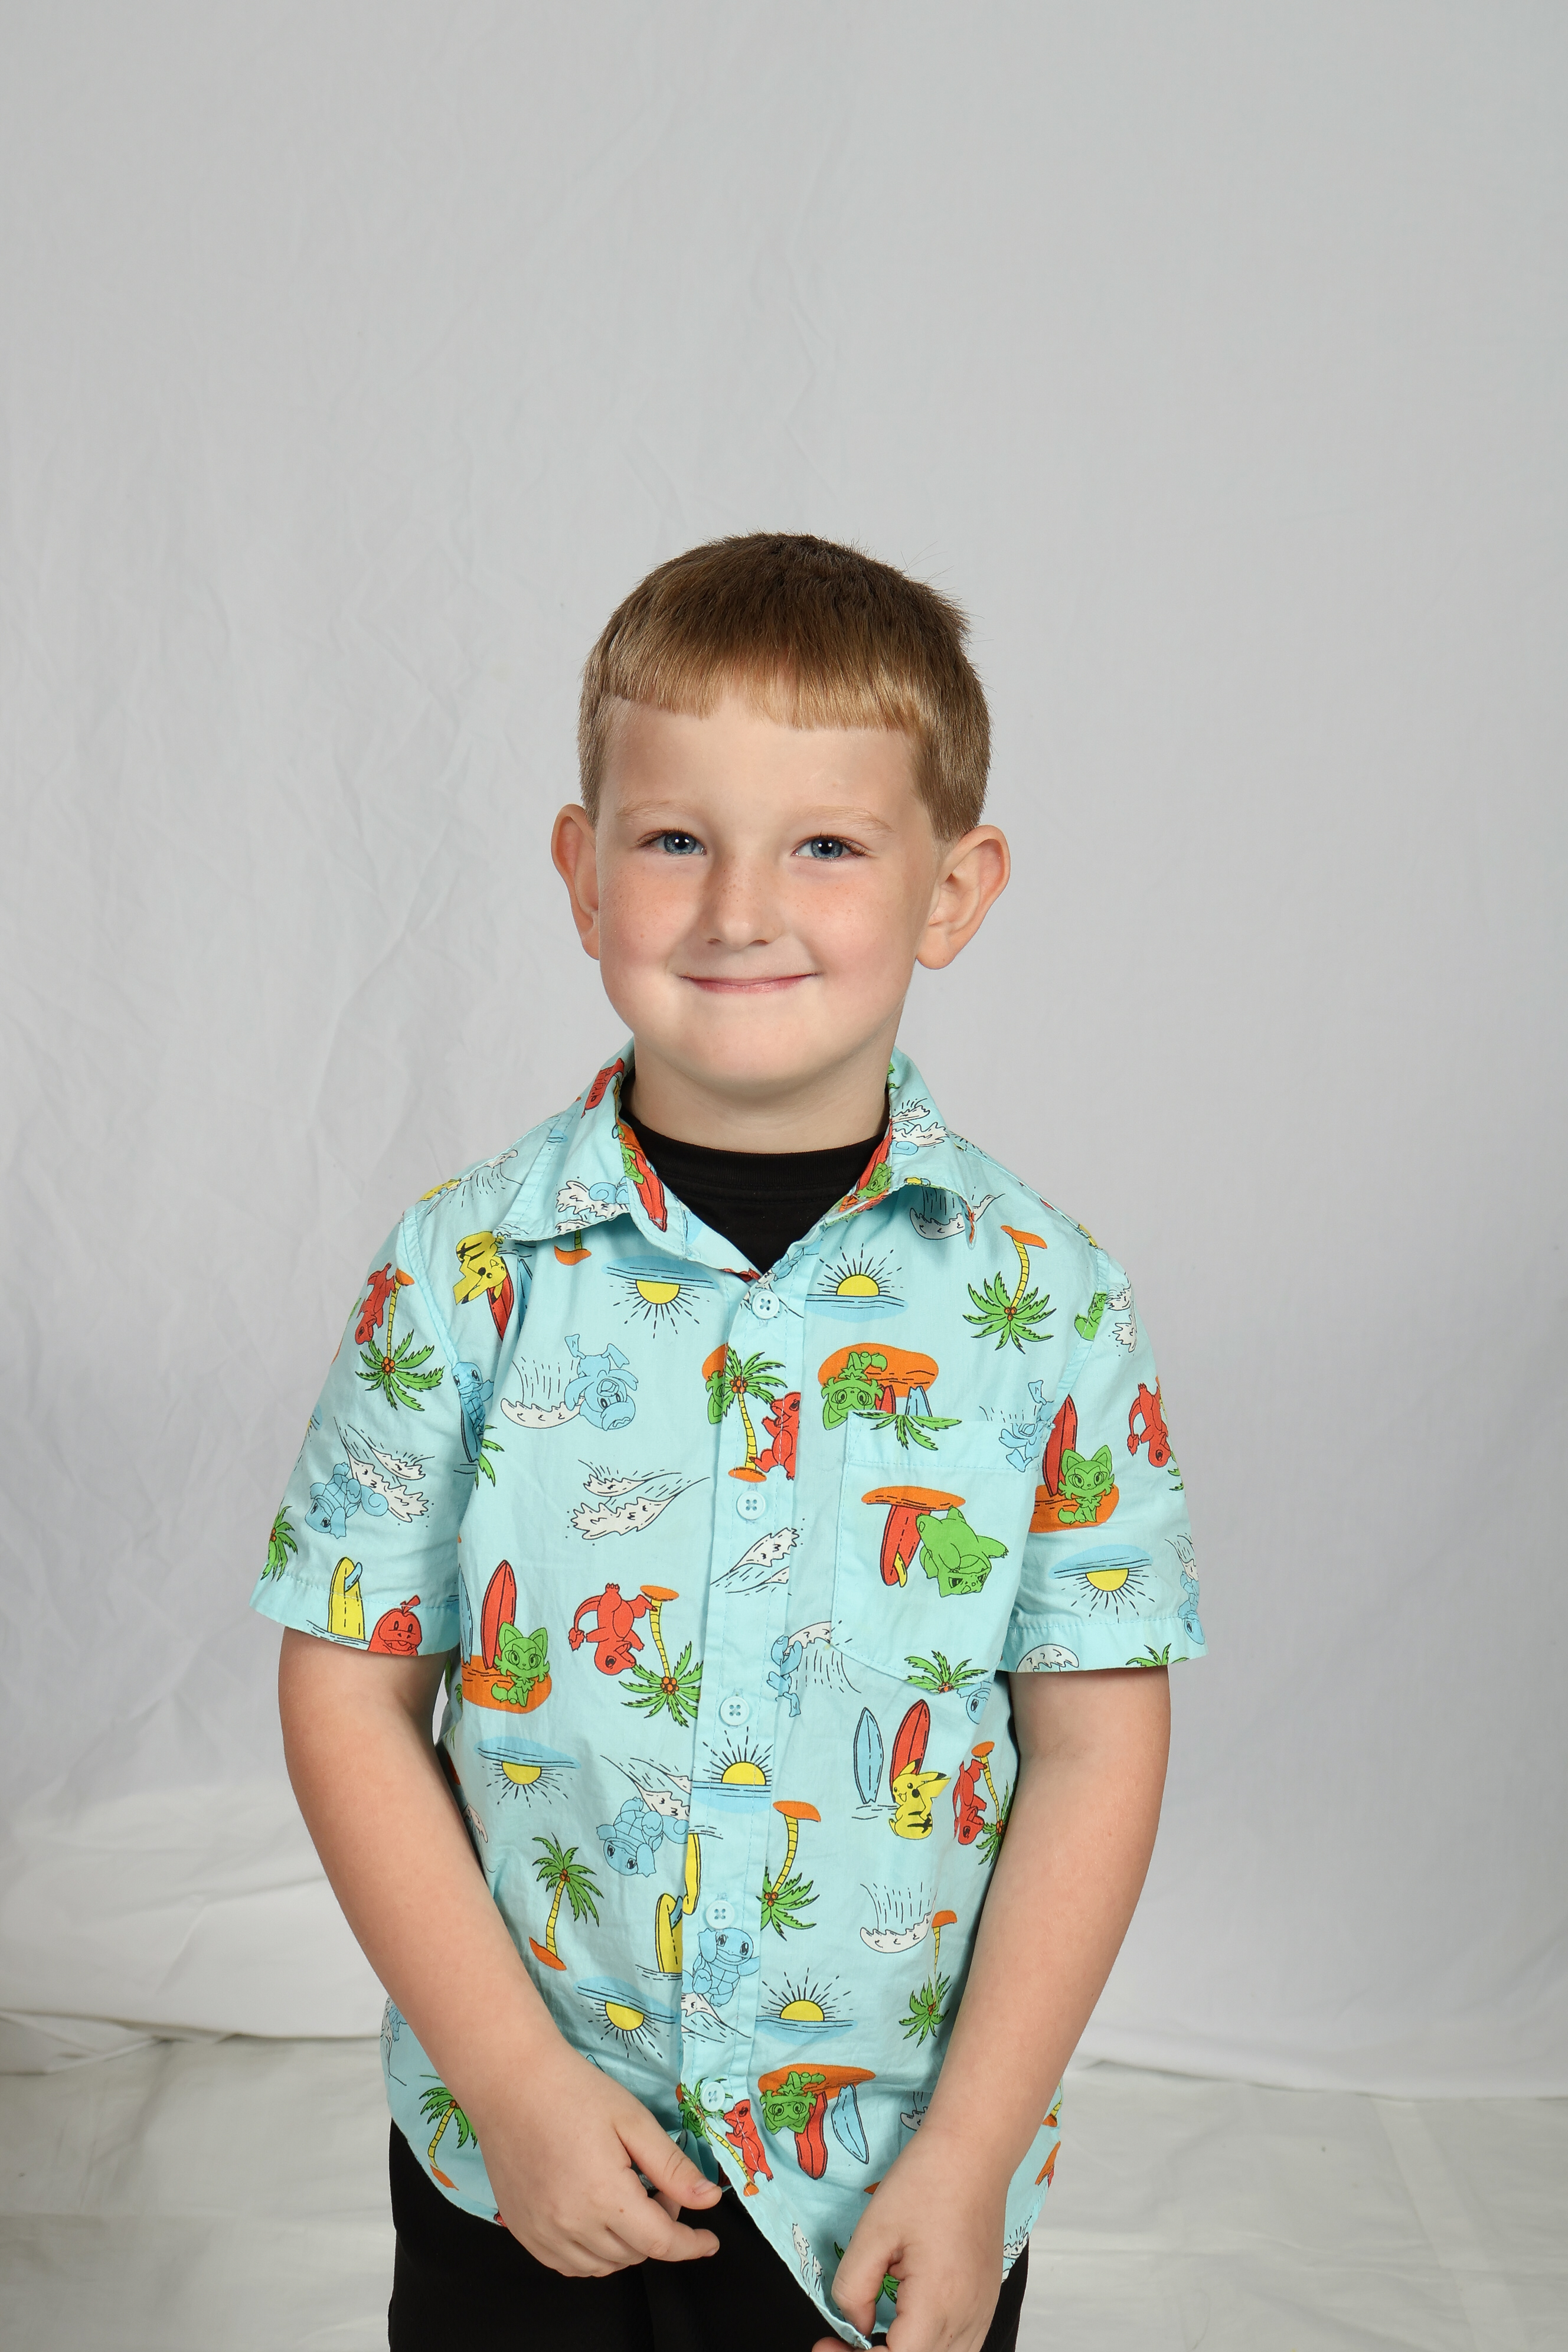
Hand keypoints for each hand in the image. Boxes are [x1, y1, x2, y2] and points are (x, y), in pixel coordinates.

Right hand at [467, 2035, 721, 2276]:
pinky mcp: (523, 2232)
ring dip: (627, 2245)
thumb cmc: (575, 2093)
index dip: (691, 2245)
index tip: (710, 2241)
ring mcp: (543, 2234)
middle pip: (634, 2254)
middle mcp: (572, 2226)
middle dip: (659, 2230)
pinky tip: (597, 2219)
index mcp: (605, 2198)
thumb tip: (710, 2200)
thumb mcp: (634, 2121)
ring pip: (603, 2265)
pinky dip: (593, 2253)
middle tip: (658, 2189)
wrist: (511, 2083)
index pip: (660, 2243)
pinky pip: (569, 2264)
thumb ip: (673, 2167)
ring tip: (627, 2199)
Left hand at [815, 2125, 1006, 2351]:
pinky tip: (906, 2327)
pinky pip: (960, 2346)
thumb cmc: (924, 2182)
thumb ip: (854, 2288)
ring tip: (873, 2336)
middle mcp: (967, 2318)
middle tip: (843, 2341)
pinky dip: (930, 2346)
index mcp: (937, 2303)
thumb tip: (856, 2325)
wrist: (973, 2151)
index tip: (825, 2344)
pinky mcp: (987, 2301)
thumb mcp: (872, 2231)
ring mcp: (982, 2312)